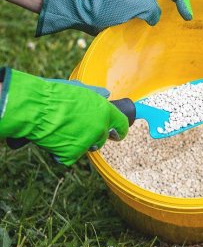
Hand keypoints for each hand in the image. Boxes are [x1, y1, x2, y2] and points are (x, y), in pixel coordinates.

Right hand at [0, 68, 127, 164]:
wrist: (36, 109)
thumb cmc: (55, 95)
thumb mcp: (80, 90)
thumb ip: (96, 95)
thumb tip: (106, 94)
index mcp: (105, 111)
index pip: (122, 125)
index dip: (120, 129)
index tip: (116, 133)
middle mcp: (100, 128)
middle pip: (103, 138)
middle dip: (94, 136)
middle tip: (79, 130)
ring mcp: (87, 142)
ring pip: (87, 147)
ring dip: (79, 143)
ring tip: (63, 131)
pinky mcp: (72, 154)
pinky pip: (70, 156)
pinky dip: (62, 152)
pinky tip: (54, 140)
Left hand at [37, 0, 192, 35]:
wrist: (84, 15)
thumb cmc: (107, 7)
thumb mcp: (135, 4)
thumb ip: (153, 8)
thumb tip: (156, 17)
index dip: (183, 0)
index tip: (187, 17)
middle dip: (183, 2)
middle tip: (191, 15)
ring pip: (164, 2)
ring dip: (174, 10)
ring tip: (184, 21)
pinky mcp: (136, 9)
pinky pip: (155, 11)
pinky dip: (164, 17)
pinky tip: (169, 26)